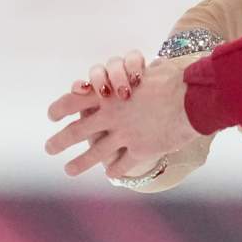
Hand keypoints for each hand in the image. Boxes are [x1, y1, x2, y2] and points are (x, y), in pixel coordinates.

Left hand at [45, 56, 199, 176]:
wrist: (192, 100)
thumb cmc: (174, 78)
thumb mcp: (152, 71)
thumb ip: (142, 73)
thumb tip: (148, 67)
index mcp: (110, 93)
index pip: (77, 99)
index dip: (62, 107)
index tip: (51, 115)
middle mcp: (112, 115)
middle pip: (77, 130)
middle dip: (60, 140)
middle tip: (49, 147)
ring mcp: (124, 134)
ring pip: (96, 152)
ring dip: (80, 162)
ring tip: (68, 170)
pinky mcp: (140, 149)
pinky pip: (122, 163)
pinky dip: (115, 169)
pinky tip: (110, 174)